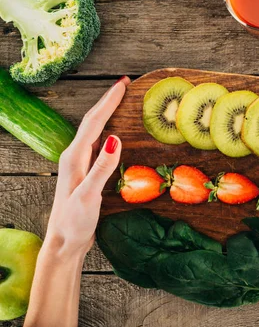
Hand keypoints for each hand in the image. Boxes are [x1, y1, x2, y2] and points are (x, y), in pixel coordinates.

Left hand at [45, 76, 129, 256]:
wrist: (63, 242)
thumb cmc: (74, 222)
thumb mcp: (89, 196)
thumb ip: (101, 168)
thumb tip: (116, 139)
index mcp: (75, 157)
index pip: (94, 122)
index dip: (108, 101)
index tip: (123, 84)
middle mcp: (74, 156)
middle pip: (93, 121)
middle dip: (108, 101)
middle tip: (125, 85)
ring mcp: (79, 164)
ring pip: (95, 130)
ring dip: (107, 113)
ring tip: (122, 100)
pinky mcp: (85, 172)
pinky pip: (98, 143)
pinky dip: (108, 129)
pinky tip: (115, 131)